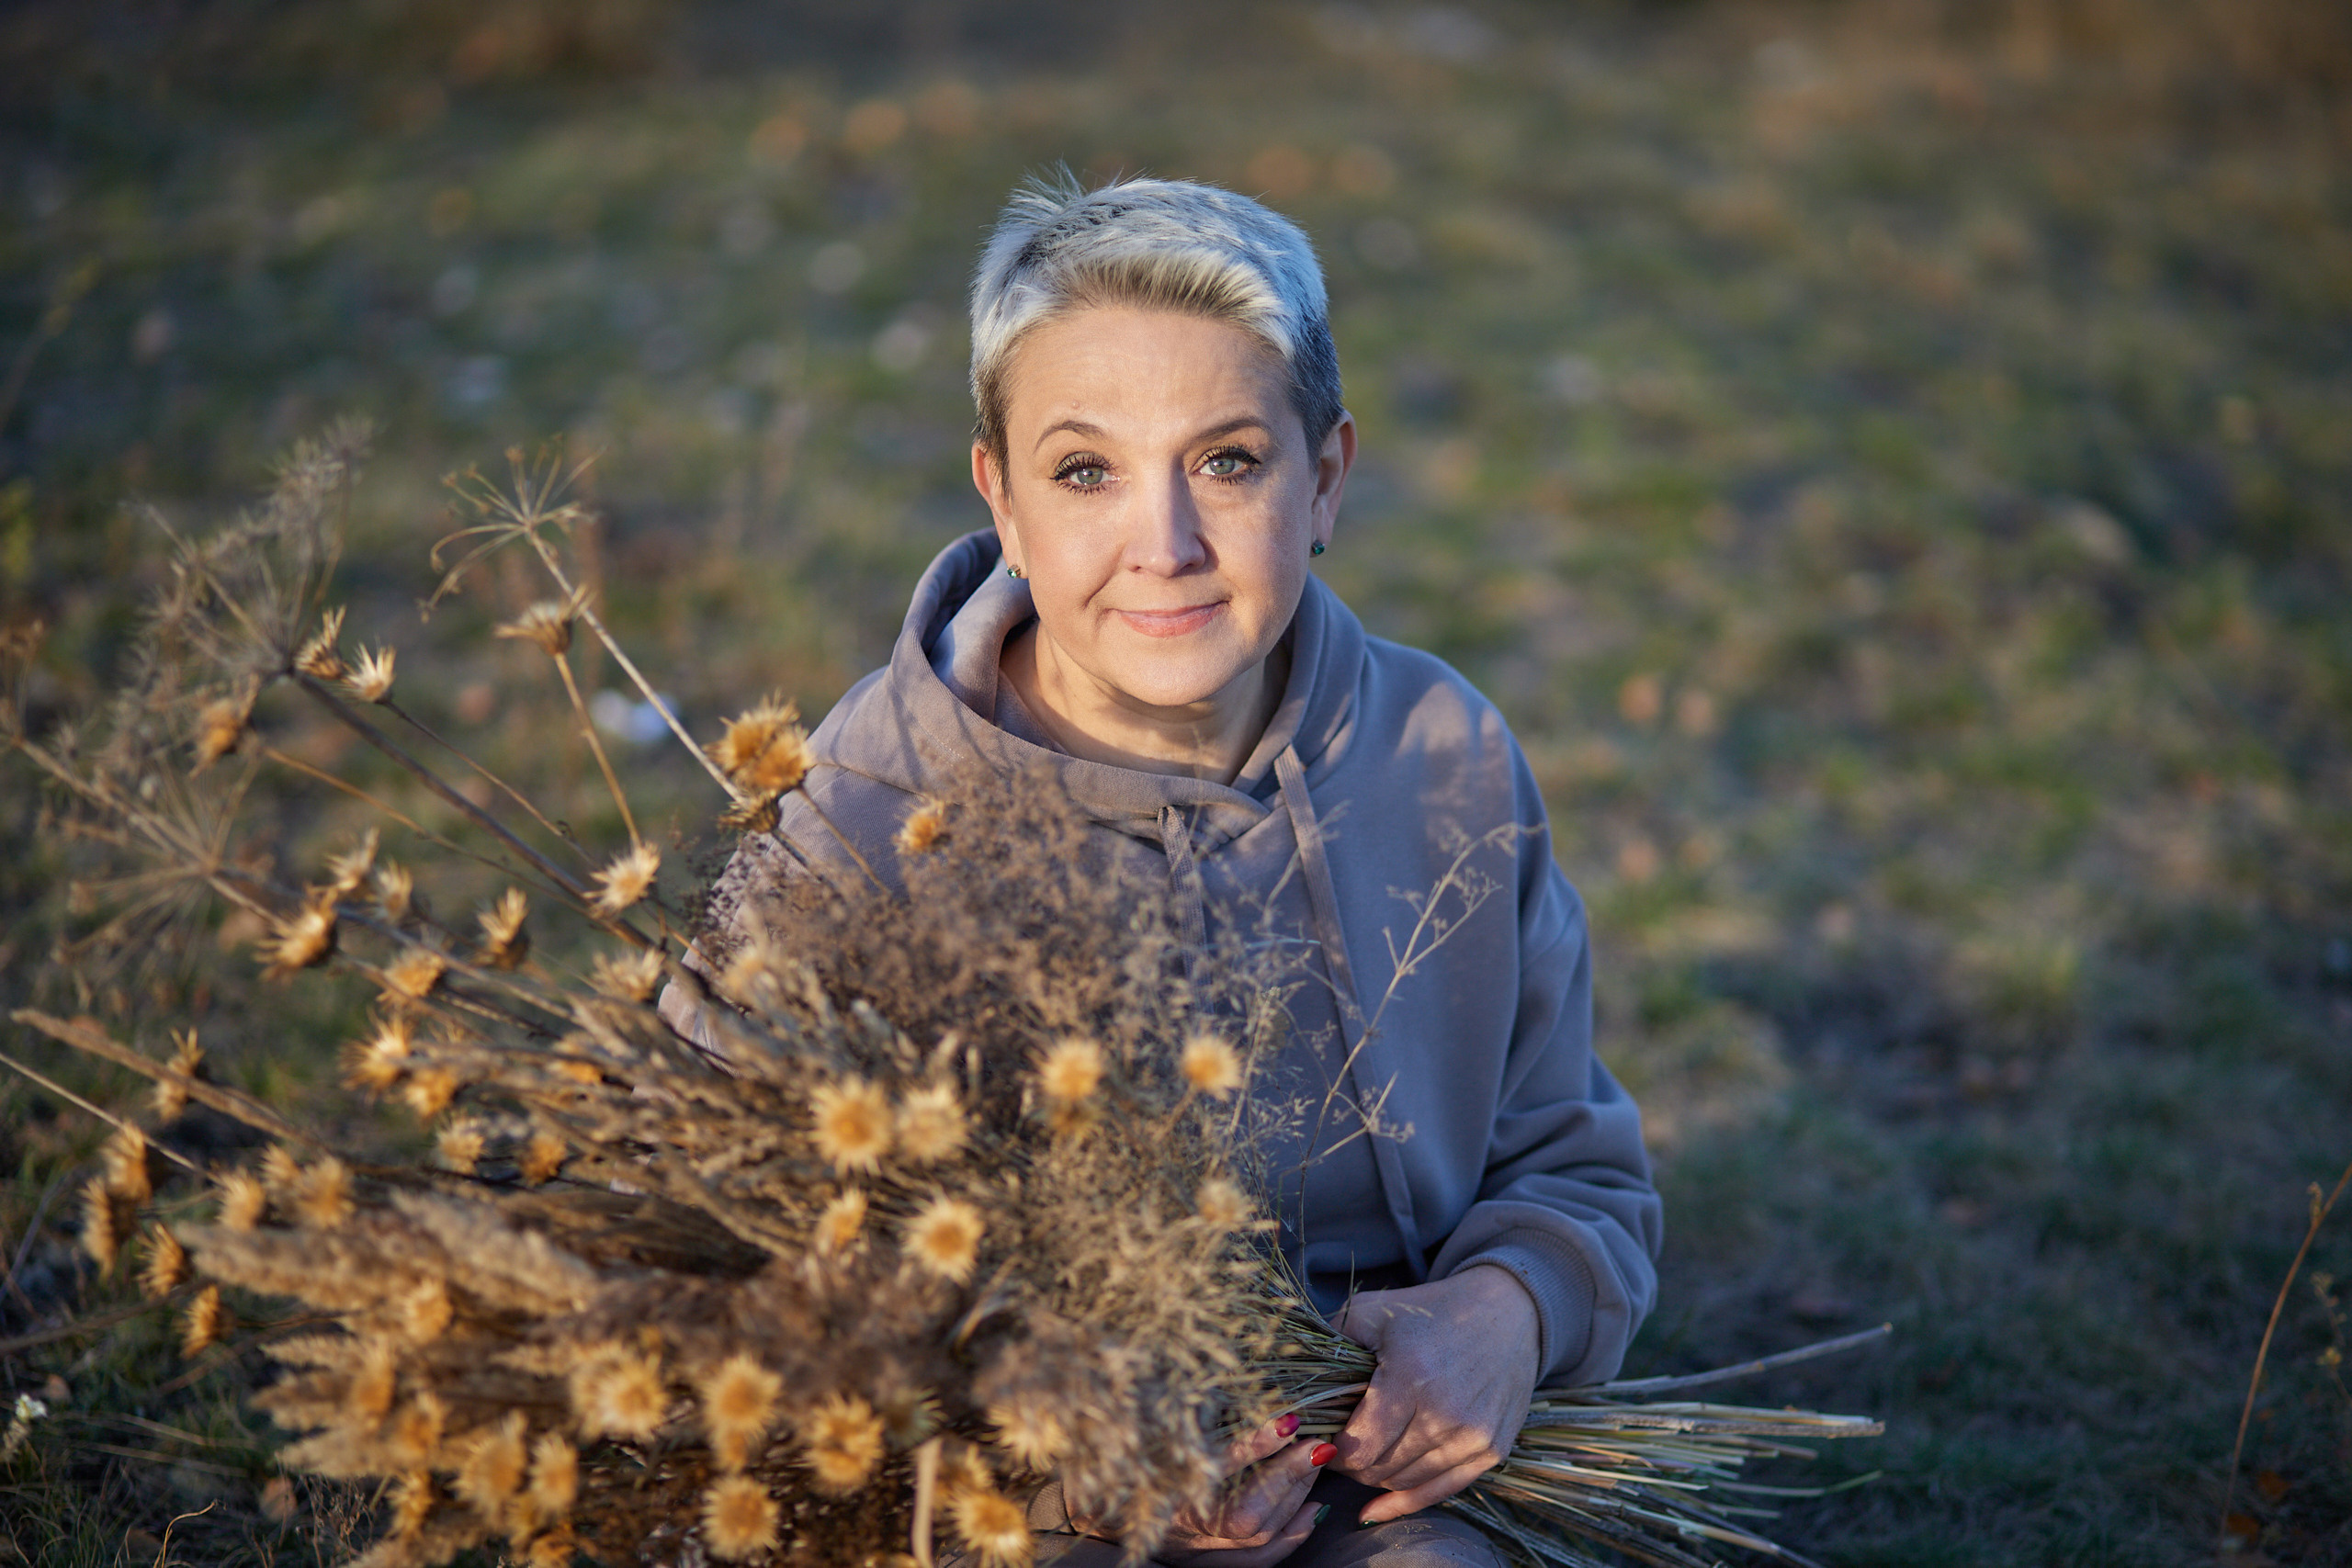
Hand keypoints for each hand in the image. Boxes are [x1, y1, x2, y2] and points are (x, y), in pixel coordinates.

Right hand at [1085, 1414, 1332, 1566]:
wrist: (1091, 1510)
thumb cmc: (1117, 1452)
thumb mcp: (1146, 1419)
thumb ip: (1185, 1404)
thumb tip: (1230, 1378)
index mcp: (1162, 1484)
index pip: (1217, 1469)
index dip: (1256, 1446)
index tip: (1288, 1420)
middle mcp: (1181, 1524)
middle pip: (1248, 1515)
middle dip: (1288, 1477)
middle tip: (1317, 1440)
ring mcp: (1195, 1549)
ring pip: (1258, 1537)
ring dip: (1294, 1498)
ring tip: (1314, 1460)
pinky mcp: (1205, 1561)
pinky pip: (1258, 1560)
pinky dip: (1291, 1534)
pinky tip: (1311, 1506)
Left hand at [1329, 1266, 1540, 1526]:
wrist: (1510, 1311)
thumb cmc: (1430, 1309)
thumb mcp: (1372, 1310)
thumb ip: (1327, 1340)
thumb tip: (1289, 1380)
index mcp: (1411, 1376)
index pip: (1357, 1447)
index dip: (1330, 1450)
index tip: (1318, 1438)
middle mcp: (1446, 1412)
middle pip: (1378, 1469)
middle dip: (1348, 1464)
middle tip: (1335, 1447)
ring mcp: (1473, 1435)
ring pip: (1404, 1482)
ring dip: (1375, 1477)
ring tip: (1359, 1458)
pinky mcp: (1492, 1449)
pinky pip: (1439, 1492)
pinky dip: (1404, 1503)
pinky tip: (1375, 1509)